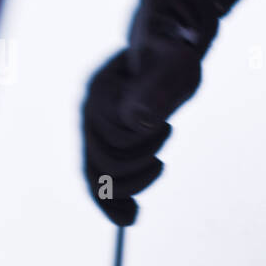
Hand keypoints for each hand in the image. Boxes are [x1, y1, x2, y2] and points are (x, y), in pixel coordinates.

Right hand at [81, 0, 218, 224]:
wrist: (170, 47)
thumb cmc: (175, 52)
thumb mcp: (175, 65)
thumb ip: (158, 89)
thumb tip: (140, 121)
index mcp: (100, 93)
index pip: (108, 140)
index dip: (137, 148)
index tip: (166, 128)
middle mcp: (90, 113)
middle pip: (100, 165)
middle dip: (137, 168)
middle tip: (164, 150)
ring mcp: (96, 129)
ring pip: (99, 179)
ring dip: (132, 185)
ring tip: (160, 165)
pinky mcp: (108, 142)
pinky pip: (101, 183)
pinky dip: (114, 205)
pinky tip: (131, 218)